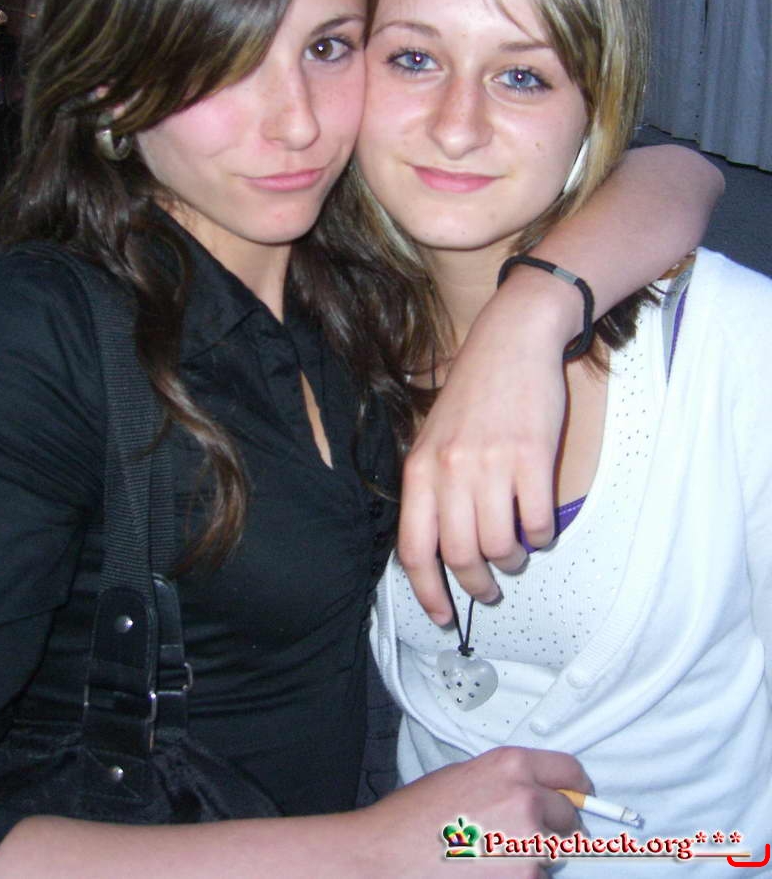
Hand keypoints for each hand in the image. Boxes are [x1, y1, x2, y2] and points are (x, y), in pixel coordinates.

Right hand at [356, 746, 590, 876]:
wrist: (386, 856)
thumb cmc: (415, 818)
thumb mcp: (464, 777)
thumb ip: (508, 781)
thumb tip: (541, 794)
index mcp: (511, 765)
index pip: (570, 772)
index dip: (575, 788)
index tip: (577, 798)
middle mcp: (526, 799)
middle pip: (569, 816)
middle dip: (552, 828)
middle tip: (517, 837)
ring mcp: (529, 845)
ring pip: (554, 854)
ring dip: (534, 859)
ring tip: (491, 857)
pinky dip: (520, 878)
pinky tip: (486, 872)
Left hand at [398, 267, 574, 623]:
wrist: (511, 341)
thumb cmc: (473, 392)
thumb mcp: (434, 437)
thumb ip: (431, 488)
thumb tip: (439, 548)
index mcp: (420, 469)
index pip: (414, 548)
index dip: (427, 591)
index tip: (442, 615)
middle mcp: (450, 471)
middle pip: (459, 556)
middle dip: (476, 585)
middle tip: (489, 590)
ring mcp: (491, 464)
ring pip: (500, 546)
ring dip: (512, 561)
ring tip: (517, 552)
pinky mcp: (531, 457)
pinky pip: (537, 523)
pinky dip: (541, 537)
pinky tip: (540, 528)